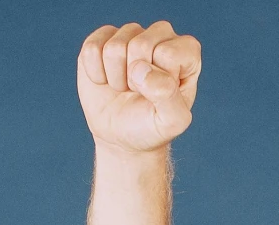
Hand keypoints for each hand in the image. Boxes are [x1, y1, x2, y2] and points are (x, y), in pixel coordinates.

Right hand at [78, 21, 200, 153]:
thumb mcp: (171, 121)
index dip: (157, 81)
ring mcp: (131, 33)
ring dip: (115, 78)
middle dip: (134, 79)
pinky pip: (92, 48)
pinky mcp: (102, 38)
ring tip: (124, 87)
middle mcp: (161, 35)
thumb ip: (168, 96)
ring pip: (114, 47)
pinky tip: (106, 80)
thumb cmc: (151, 126)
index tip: (158, 96)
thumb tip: (142, 69)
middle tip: (138, 92)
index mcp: (186, 52)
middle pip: (140, 45)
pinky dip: (95, 73)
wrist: (121, 136)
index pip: (168, 54)